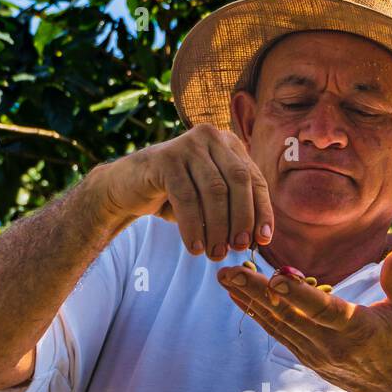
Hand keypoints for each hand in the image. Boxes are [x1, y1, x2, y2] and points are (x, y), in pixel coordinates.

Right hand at [97, 124, 273, 260]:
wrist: (128, 187)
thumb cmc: (175, 196)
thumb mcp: (210, 201)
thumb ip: (234, 210)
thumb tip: (260, 238)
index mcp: (229, 145)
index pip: (255, 179)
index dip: (262, 211)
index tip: (262, 241)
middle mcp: (211, 137)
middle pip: (239, 180)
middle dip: (242, 219)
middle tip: (238, 248)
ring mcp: (187, 144)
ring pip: (214, 190)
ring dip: (218, 227)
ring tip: (215, 254)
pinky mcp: (165, 158)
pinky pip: (186, 197)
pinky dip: (193, 226)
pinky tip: (195, 247)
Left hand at [217, 247, 391, 391]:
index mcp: (356, 328)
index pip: (323, 310)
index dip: (299, 295)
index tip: (275, 278)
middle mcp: (330, 343)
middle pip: (288, 315)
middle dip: (256, 292)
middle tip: (228, 271)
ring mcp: (314, 352)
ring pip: (277, 323)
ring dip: (249, 300)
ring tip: (225, 279)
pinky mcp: (306, 355)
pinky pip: (277, 332)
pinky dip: (257, 314)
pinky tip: (239, 297)